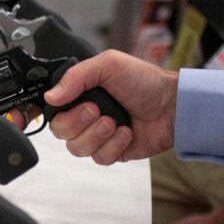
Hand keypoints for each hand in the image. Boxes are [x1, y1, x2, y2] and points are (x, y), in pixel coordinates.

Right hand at [10, 50, 177, 163]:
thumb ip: (75, 77)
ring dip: (97, 135)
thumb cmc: (144, 81)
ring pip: (77, 148)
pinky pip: (99, 158)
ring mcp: (97, 136)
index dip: (57, 112)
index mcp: (79, 95)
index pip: (52, 110)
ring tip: (115, 122)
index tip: (71, 105)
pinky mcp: (111, 152)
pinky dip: (114, 146)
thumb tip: (49, 97)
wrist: (173, 106)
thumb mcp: (108, 65)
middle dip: (79, 122)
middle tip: (98, 110)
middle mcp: (84, 116)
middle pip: (60, 131)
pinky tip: (127, 133)